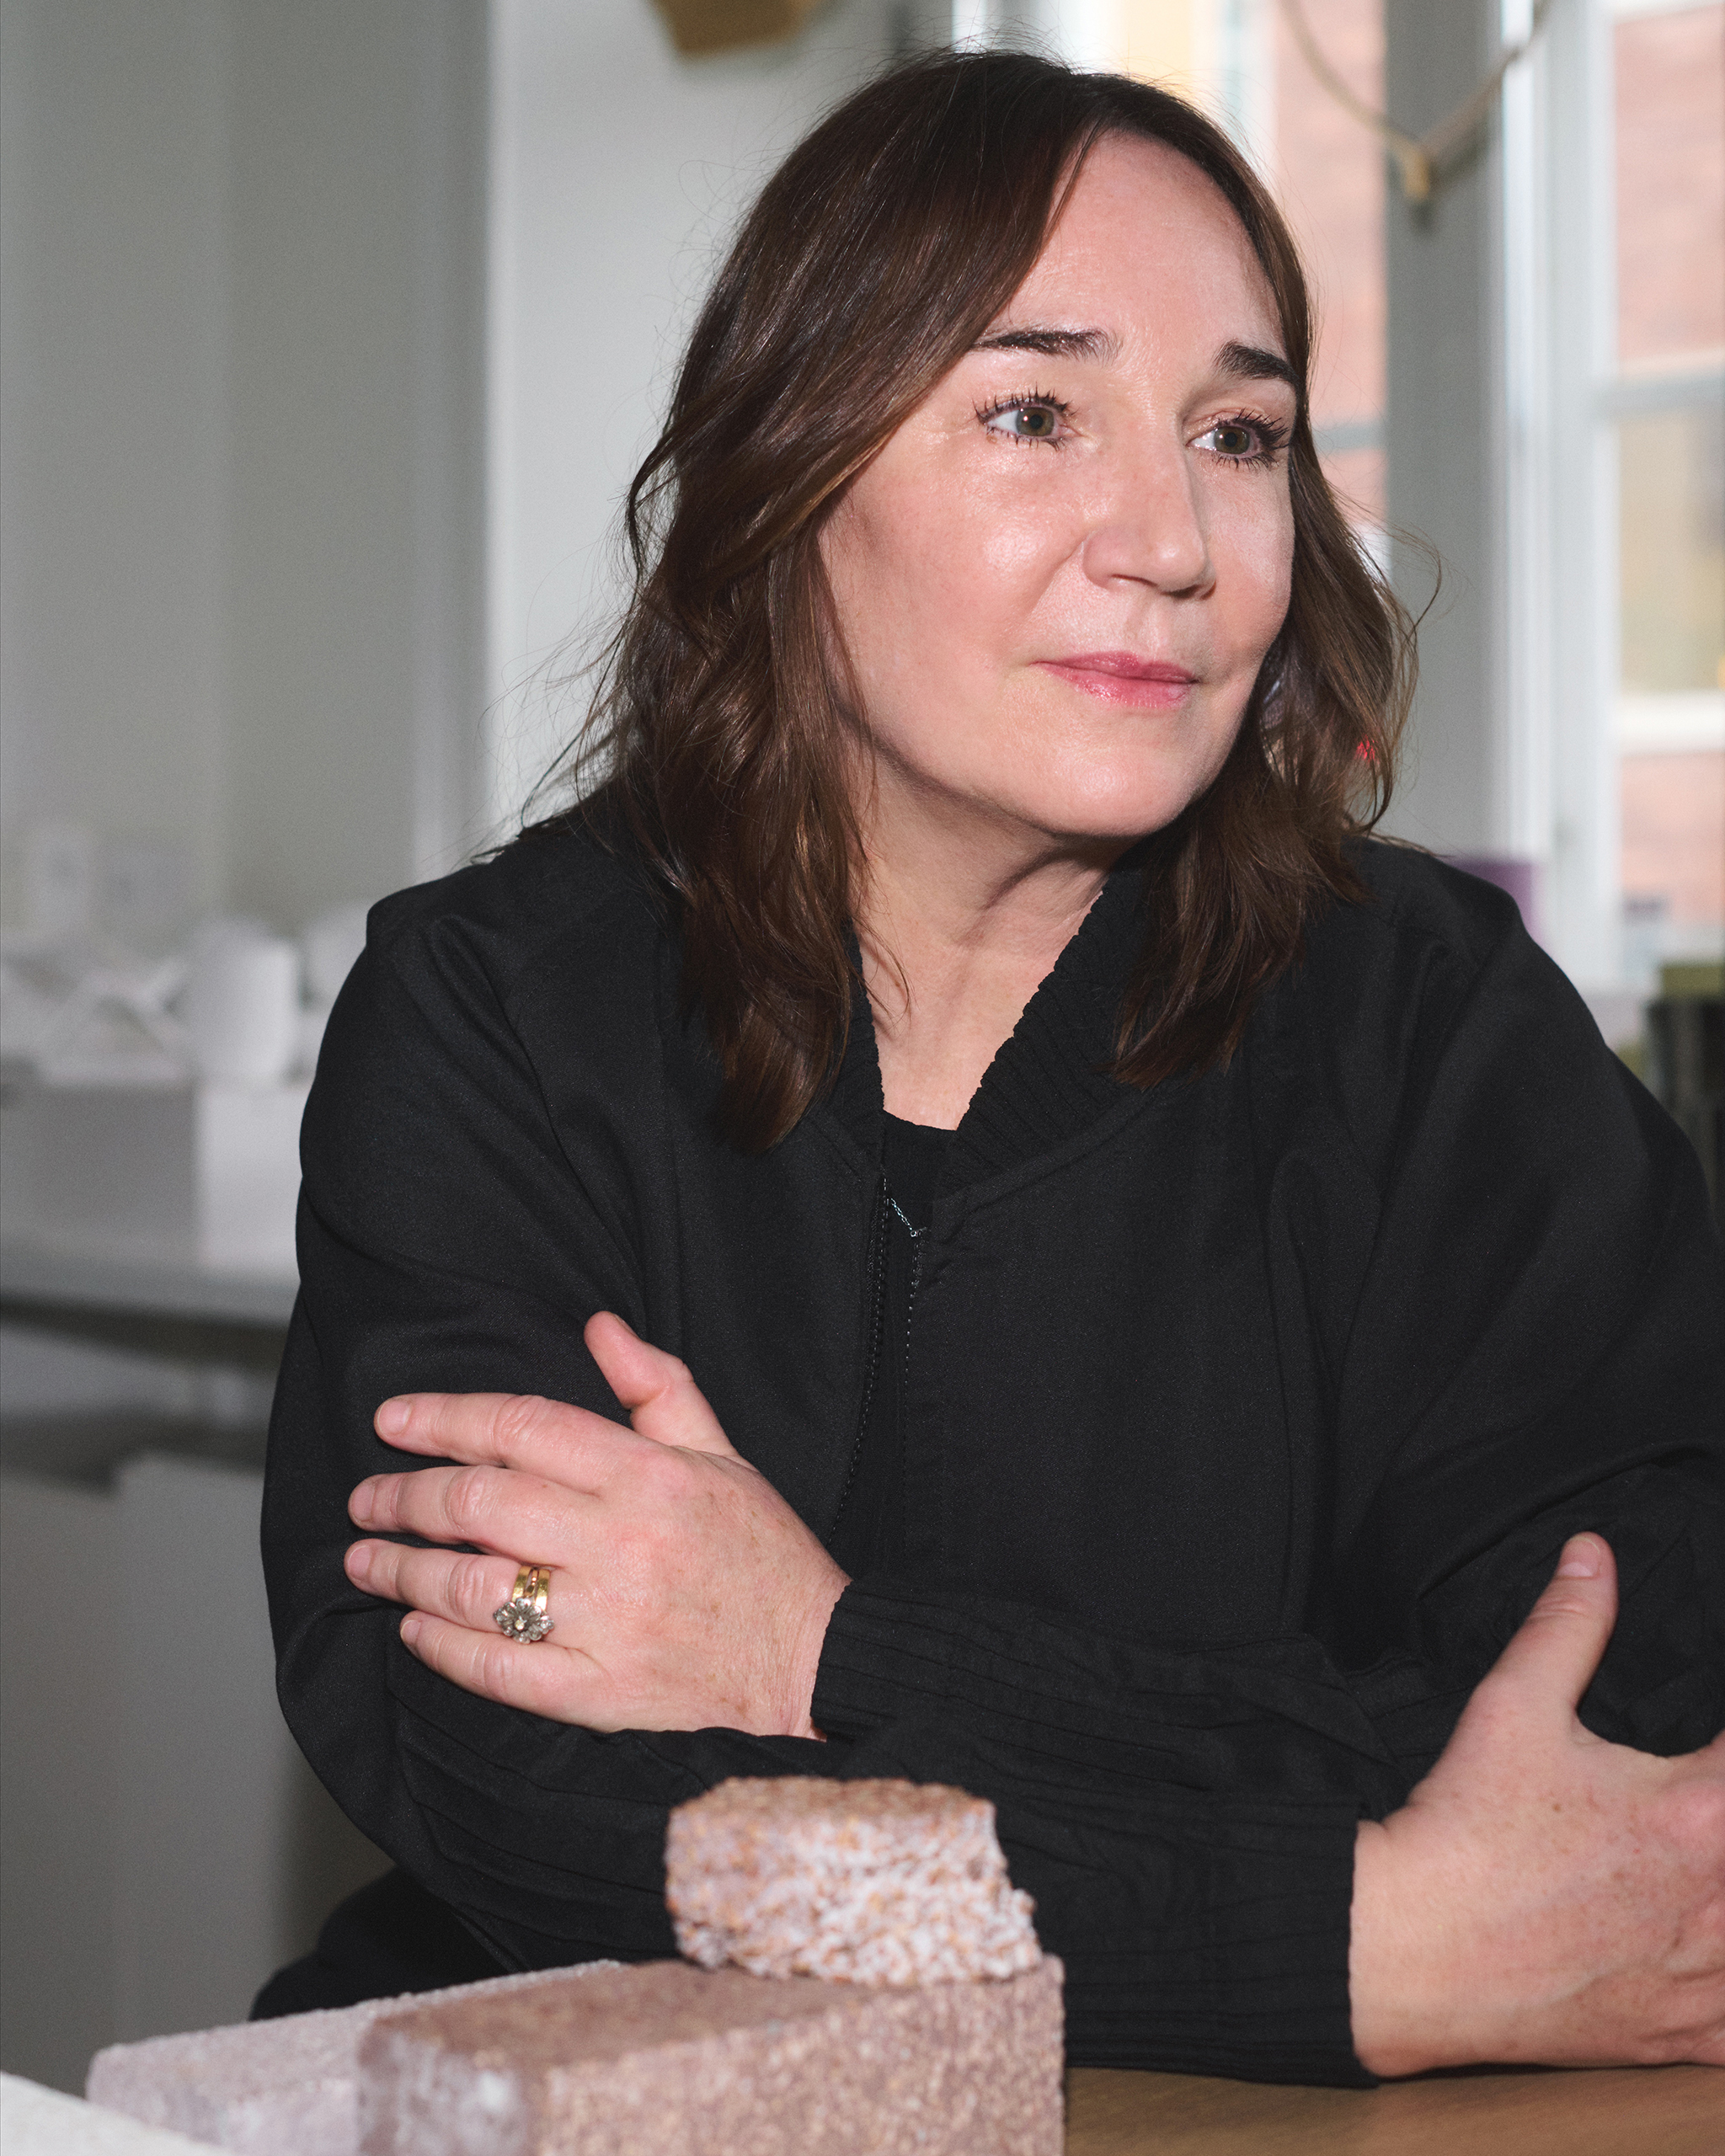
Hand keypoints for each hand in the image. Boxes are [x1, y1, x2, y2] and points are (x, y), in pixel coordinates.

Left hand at [342, 1312, 847, 1737]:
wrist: (816, 1666)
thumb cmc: (765, 1556)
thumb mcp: (723, 1454)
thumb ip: (658, 1387)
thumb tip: (600, 1326)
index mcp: (648, 1475)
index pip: (522, 1426)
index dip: (445, 1417)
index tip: (393, 1420)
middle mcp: (621, 1543)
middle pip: (481, 1502)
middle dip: (406, 1496)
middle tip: (369, 1497)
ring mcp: (607, 1622)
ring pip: (475, 1587)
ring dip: (405, 1571)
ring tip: (367, 1562)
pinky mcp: (599, 1693)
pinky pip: (498, 1670)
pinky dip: (443, 1648)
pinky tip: (416, 1628)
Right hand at [1350, 1532, 1724, 2074]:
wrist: (1414, 1950)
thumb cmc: (1466, 1832)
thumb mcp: (1512, 1705)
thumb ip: (1568, 1624)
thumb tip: (1593, 1555)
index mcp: (1700, 1815)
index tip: (1710, 1756)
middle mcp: (1721, 1902)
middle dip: (1724, 1817)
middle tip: (1701, 1811)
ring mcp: (1707, 1979)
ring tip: (1700, 1869)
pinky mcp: (1682, 2035)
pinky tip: (1702, 1948)